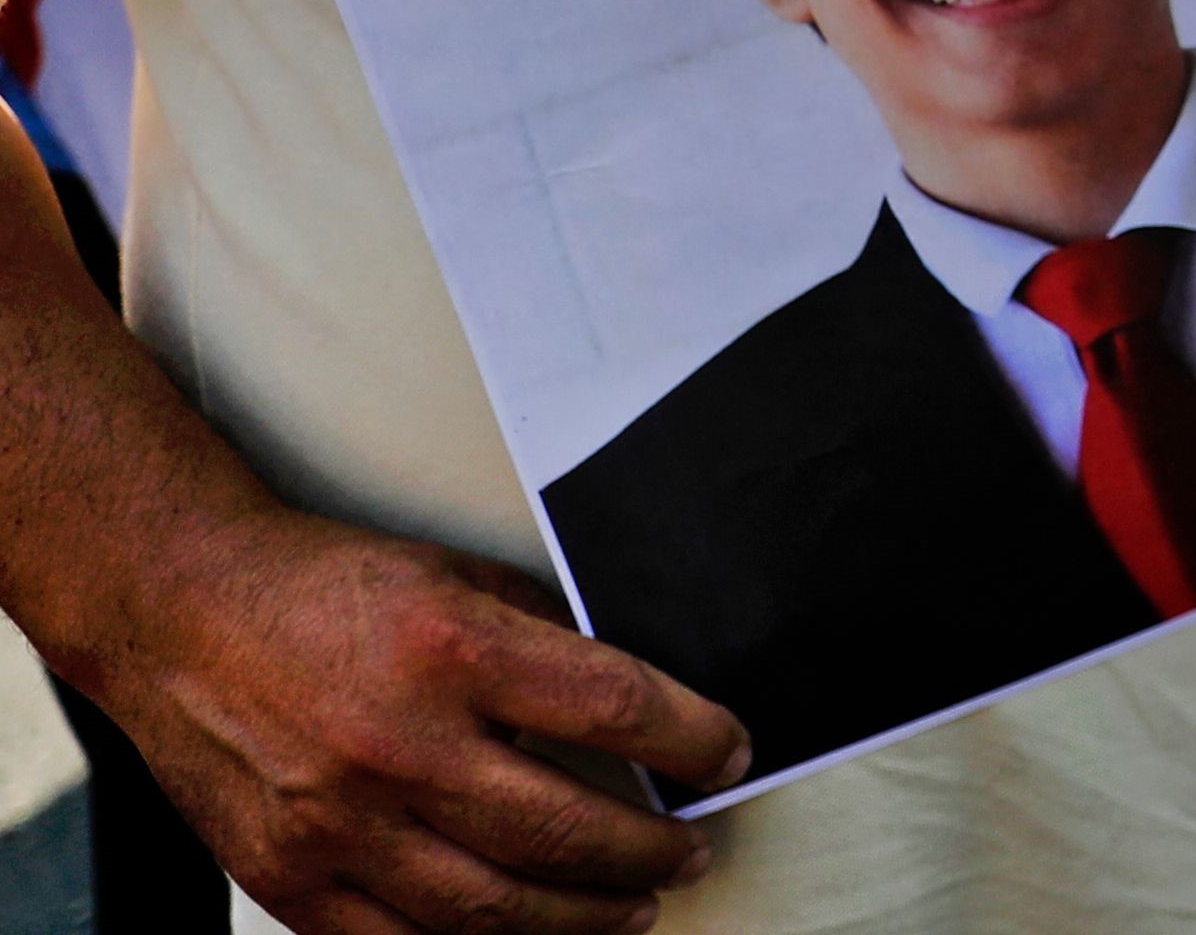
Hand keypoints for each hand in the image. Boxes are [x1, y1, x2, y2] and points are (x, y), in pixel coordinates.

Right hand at [97, 506, 742, 934]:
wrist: (180, 612)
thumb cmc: (322, 588)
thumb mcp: (458, 580)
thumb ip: (540, 643)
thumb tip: (629, 706)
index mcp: (452, 651)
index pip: (614, 708)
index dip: (693, 739)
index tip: (727, 754)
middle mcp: (397, 746)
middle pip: (562, 828)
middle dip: (647, 847)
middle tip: (688, 848)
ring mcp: (338, 824)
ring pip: (489, 909)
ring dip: (580, 918)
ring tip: (630, 906)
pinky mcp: (289, 877)